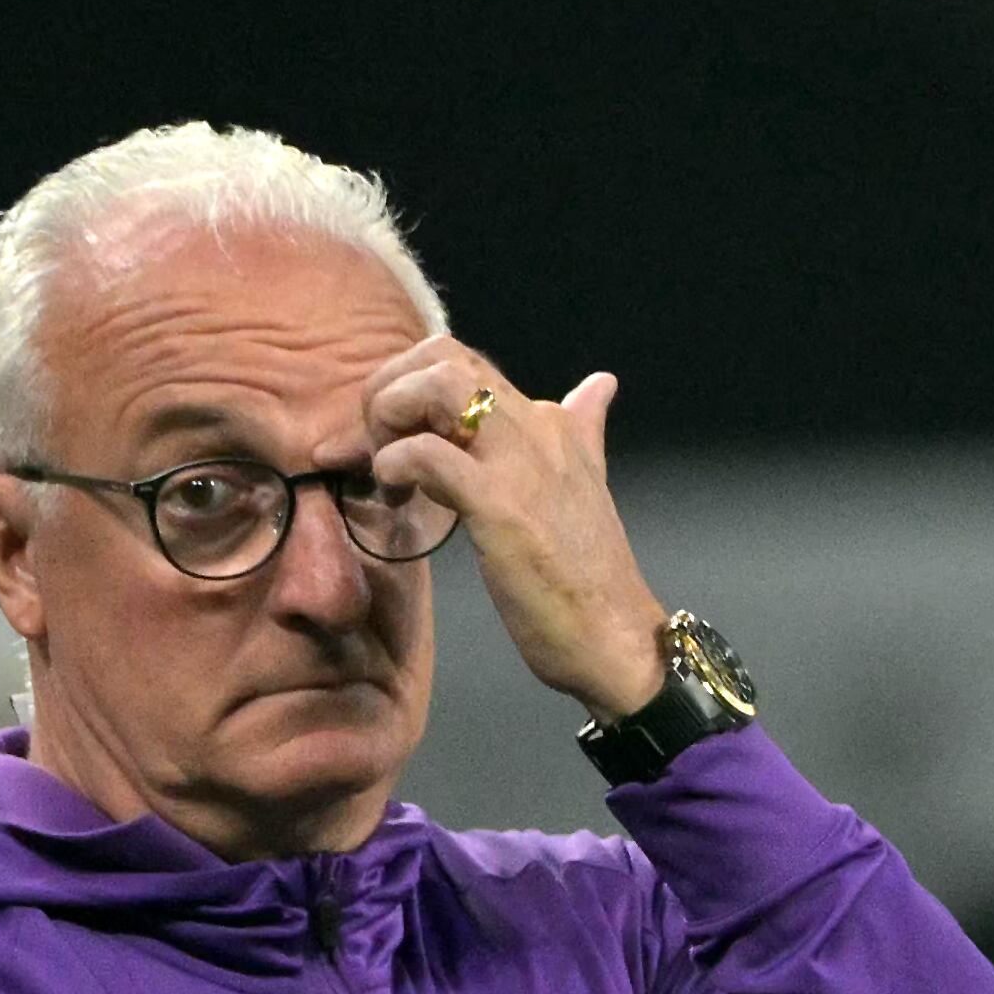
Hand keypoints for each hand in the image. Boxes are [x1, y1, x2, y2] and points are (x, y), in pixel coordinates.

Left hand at [362, 336, 667, 720]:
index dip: (414, 387)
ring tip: (385, 466)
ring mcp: (521, 461)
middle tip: (377, 444)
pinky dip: (395, 464)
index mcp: (553, 422)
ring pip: (438, 385)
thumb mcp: (585, 486)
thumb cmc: (589, 578)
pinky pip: (428, 454)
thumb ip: (583, 430)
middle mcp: (539, 426)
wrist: (615, 638)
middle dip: (391, 387)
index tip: (395, 437)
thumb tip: (600, 386)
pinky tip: (395, 494)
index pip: (468, 363)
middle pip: (445, 355)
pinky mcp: (501, 504)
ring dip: (390, 414)